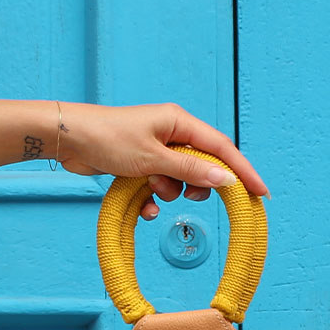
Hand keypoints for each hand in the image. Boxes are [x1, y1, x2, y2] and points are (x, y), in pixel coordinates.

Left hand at [53, 101, 268, 219]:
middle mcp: (172, 133)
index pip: (222, 148)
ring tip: (151, 189)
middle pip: (203, 165)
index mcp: (180, 123)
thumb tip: (225, 179)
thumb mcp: (154, 159)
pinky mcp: (141, 163)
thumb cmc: (109, 140)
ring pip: (180, 179)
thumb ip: (190, 170)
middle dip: (198, 185)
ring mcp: (156, 148)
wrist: (70, 140)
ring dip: (170, 191)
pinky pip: (160, 186)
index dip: (242, 171)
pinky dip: (155, 199)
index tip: (260, 193)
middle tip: (191, 196)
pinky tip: (145, 207)